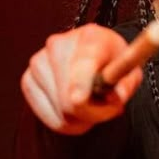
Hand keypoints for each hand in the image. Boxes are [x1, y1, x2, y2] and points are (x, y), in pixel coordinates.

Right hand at [20, 24, 143, 134]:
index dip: (80, 83)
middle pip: (69, 97)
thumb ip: (126, 86)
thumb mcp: (131, 73)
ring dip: (80, 118)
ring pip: (61, 111)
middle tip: (105, 109)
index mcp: (91, 37)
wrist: (93, 58)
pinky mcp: (27, 79)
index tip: (79, 99)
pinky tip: (73, 108)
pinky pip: (48, 117)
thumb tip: (114, 99)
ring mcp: (39, 61)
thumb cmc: (113, 65)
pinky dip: (64, 121)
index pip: (84, 63)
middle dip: (91, 112)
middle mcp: (58, 44)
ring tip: (89, 103)